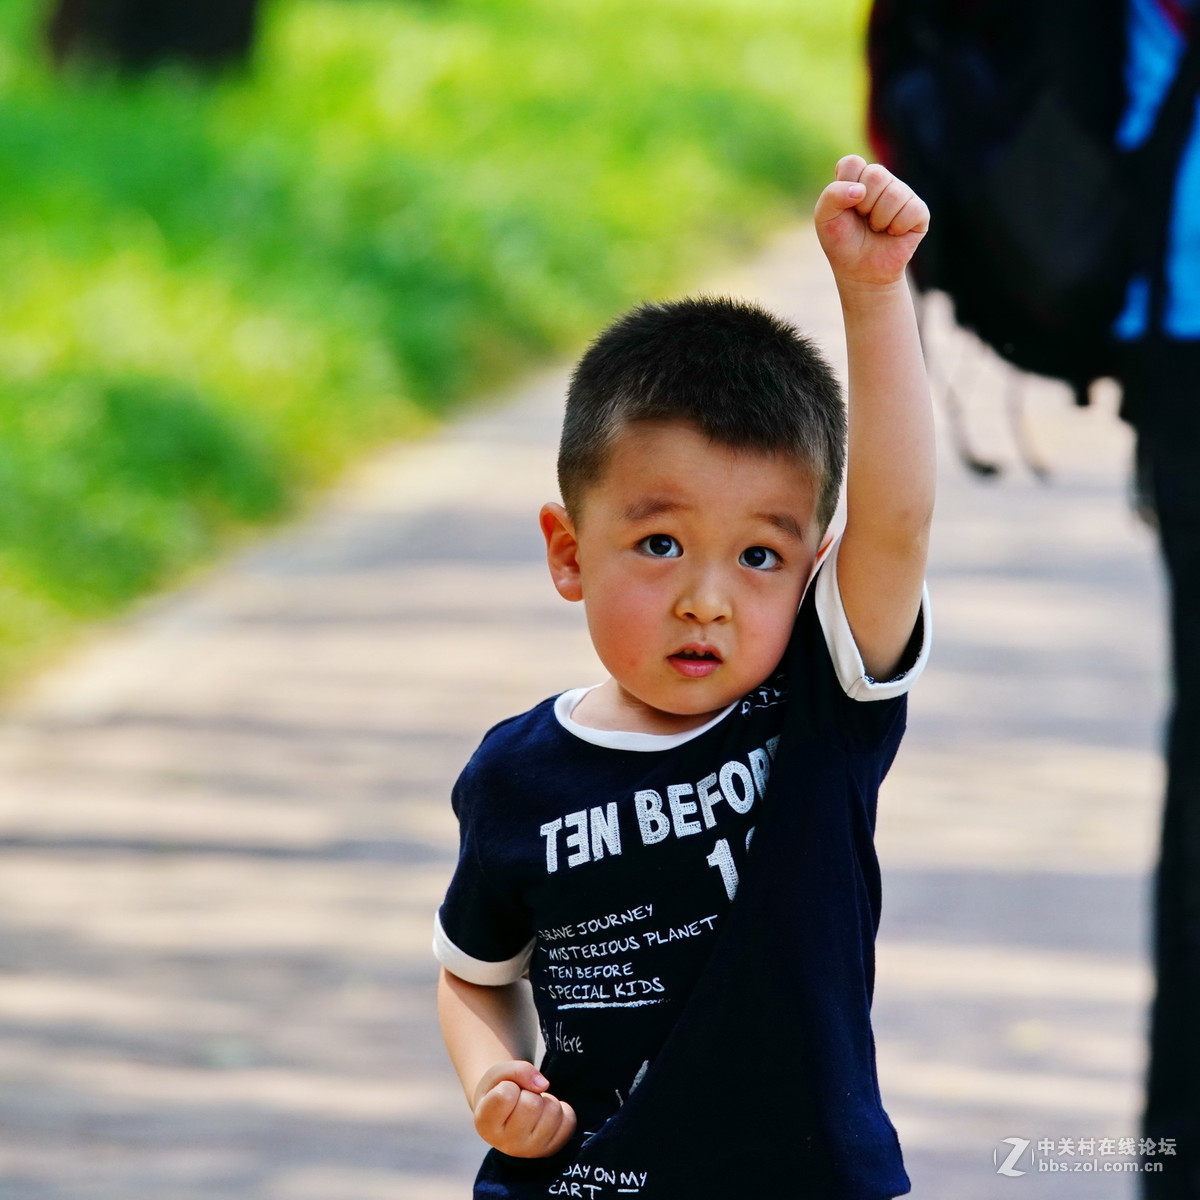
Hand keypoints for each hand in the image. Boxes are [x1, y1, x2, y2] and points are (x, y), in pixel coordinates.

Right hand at [472, 1060, 577, 1157]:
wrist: (505, 1114)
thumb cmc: (498, 1090)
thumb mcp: (498, 1074)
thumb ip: (517, 1070)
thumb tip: (544, 1085)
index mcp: (486, 1125)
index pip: (506, 1094)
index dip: (509, 1084)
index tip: (505, 1091)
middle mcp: (506, 1145)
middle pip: (532, 1104)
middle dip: (530, 1092)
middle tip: (522, 1098)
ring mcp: (530, 1151)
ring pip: (553, 1110)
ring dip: (546, 1100)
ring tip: (533, 1107)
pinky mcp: (551, 1150)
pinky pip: (569, 1121)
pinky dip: (562, 1110)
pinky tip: (546, 1115)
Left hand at [814, 155, 928, 289]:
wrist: (861, 271)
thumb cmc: (842, 242)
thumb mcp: (825, 219)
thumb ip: (831, 196)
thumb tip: (861, 190)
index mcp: (857, 177)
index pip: (852, 163)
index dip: (846, 186)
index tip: (846, 206)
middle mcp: (882, 181)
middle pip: (876, 174)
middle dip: (864, 205)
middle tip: (863, 219)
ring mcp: (902, 194)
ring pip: (894, 192)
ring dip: (879, 219)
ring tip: (876, 228)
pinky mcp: (919, 211)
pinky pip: (911, 209)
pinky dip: (897, 227)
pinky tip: (892, 233)